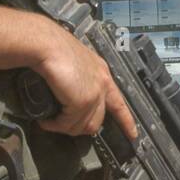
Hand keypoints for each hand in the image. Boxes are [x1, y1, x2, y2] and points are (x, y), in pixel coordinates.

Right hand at [29, 21, 136, 140]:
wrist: (47, 45)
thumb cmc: (53, 49)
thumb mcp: (73, 65)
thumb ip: (79, 80)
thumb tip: (69, 98)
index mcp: (102, 74)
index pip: (119, 103)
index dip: (126, 121)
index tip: (133, 134)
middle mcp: (102, 84)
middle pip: (97, 121)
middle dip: (78, 128)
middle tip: (61, 124)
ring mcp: (94, 94)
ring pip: (83, 126)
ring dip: (64, 127)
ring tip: (50, 122)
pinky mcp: (83, 101)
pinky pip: (68, 124)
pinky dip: (55, 125)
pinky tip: (46, 121)